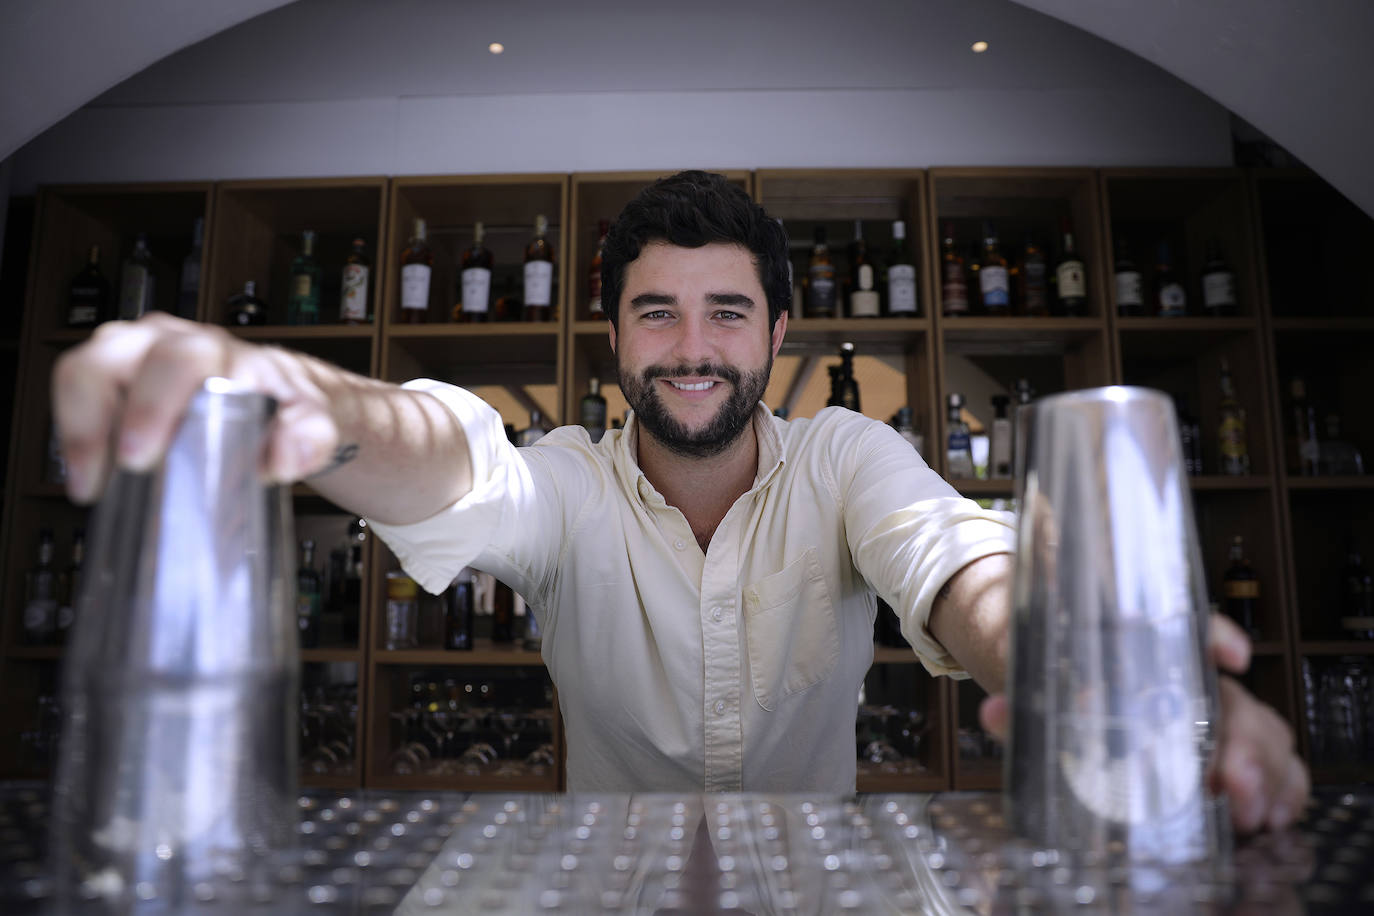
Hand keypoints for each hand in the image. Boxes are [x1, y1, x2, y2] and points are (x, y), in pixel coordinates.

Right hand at [52, 313, 341, 502]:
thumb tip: (283, 456)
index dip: (150, 406)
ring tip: (89, 481)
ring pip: (81, 369)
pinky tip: (91, 473)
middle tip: (101, 475)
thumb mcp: (313, 421)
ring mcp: (135, 351)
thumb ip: (309, 437)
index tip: (140, 456)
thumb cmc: (285, 404)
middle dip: (95, 418)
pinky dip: (75, 432)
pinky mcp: (114, 371)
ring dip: (76, 428)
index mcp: (217, 351)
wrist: (281, 394)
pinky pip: (76, 391)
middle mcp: (169, 342)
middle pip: (108, 357)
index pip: (176, 361)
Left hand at [978, 613, 1309, 832]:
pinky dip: (1282, 788)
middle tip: (1228, 781)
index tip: (1233, 658)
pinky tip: (1270, 815)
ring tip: (1246, 811)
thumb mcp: (1033, 689)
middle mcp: (1188, 679)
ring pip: (1263, 730)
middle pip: (1234, 697)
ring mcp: (1215, 715)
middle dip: (1242, 740)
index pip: (1190, 627)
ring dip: (1264, 771)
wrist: (1060, 695)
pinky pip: (1276, 763)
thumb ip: (1018, 704)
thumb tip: (994, 713)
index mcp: (1142, 651)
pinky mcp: (1228, 752)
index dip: (1216, 636)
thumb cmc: (1054, 685)